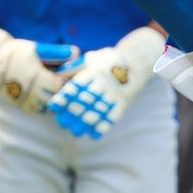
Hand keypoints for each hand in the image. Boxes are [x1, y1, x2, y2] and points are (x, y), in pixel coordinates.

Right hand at [0, 24, 79, 113]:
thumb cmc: (17, 52)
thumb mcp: (37, 49)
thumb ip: (57, 52)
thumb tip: (76, 52)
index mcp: (37, 78)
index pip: (62, 86)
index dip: (72, 82)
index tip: (79, 77)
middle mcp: (32, 93)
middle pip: (58, 98)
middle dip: (67, 92)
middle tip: (76, 87)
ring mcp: (26, 101)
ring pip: (50, 107)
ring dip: (58, 100)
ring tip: (66, 92)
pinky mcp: (22, 106)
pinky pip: (40, 111)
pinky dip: (49, 106)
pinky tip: (54, 97)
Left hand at [48, 27, 164, 138]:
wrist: (138, 61)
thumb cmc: (109, 61)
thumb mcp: (93, 58)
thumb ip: (75, 67)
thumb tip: (56, 75)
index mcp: (94, 71)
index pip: (77, 85)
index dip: (65, 96)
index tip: (54, 105)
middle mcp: (104, 83)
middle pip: (86, 99)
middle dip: (73, 112)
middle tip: (62, 122)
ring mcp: (115, 93)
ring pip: (99, 110)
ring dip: (86, 122)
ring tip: (75, 131)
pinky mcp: (124, 102)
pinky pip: (114, 116)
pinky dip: (104, 126)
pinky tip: (94, 135)